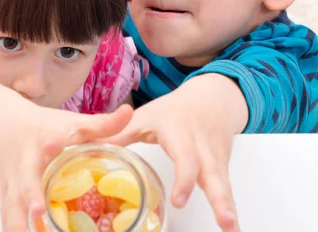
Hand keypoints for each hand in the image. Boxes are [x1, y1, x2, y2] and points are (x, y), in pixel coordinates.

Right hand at [0, 101, 133, 231]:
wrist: (4, 124)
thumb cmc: (44, 125)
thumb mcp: (72, 122)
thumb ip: (101, 123)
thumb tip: (128, 112)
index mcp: (42, 139)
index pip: (49, 139)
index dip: (53, 143)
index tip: (52, 145)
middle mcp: (24, 160)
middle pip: (24, 177)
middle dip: (30, 193)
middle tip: (38, 210)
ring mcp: (11, 178)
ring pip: (11, 202)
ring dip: (17, 221)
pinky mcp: (5, 192)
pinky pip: (7, 213)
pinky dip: (13, 227)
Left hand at [103, 74, 247, 231]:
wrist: (212, 98)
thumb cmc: (175, 110)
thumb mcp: (147, 116)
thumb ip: (120, 132)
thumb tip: (85, 144)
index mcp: (180, 133)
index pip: (185, 157)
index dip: (184, 178)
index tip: (180, 201)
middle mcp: (201, 147)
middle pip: (212, 173)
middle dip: (219, 198)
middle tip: (224, 222)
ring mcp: (215, 158)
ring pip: (223, 183)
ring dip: (228, 207)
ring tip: (232, 228)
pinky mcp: (222, 167)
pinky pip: (226, 189)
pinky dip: (229, 208)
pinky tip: (231, 226)